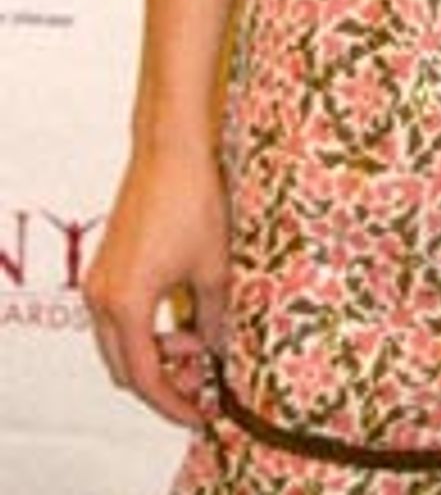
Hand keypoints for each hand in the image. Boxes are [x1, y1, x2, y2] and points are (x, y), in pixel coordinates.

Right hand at [84, 141, 229, 427]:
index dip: (173, 402)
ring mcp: (99, 282)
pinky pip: (119, 317)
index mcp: (126, 305)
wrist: (170, 150)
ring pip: (119, 343)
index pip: (145, 378)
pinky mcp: (106, 267)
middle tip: (202, 377)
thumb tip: (218, 351)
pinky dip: (145, 327)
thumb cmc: (194, 202)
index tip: (200, 414)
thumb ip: (213, 319)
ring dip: (154, 351)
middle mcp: (101, 299)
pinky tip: (181, 315)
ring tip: (198, 337)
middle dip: (163, 379)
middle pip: (125, 367)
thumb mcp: (213, 268)